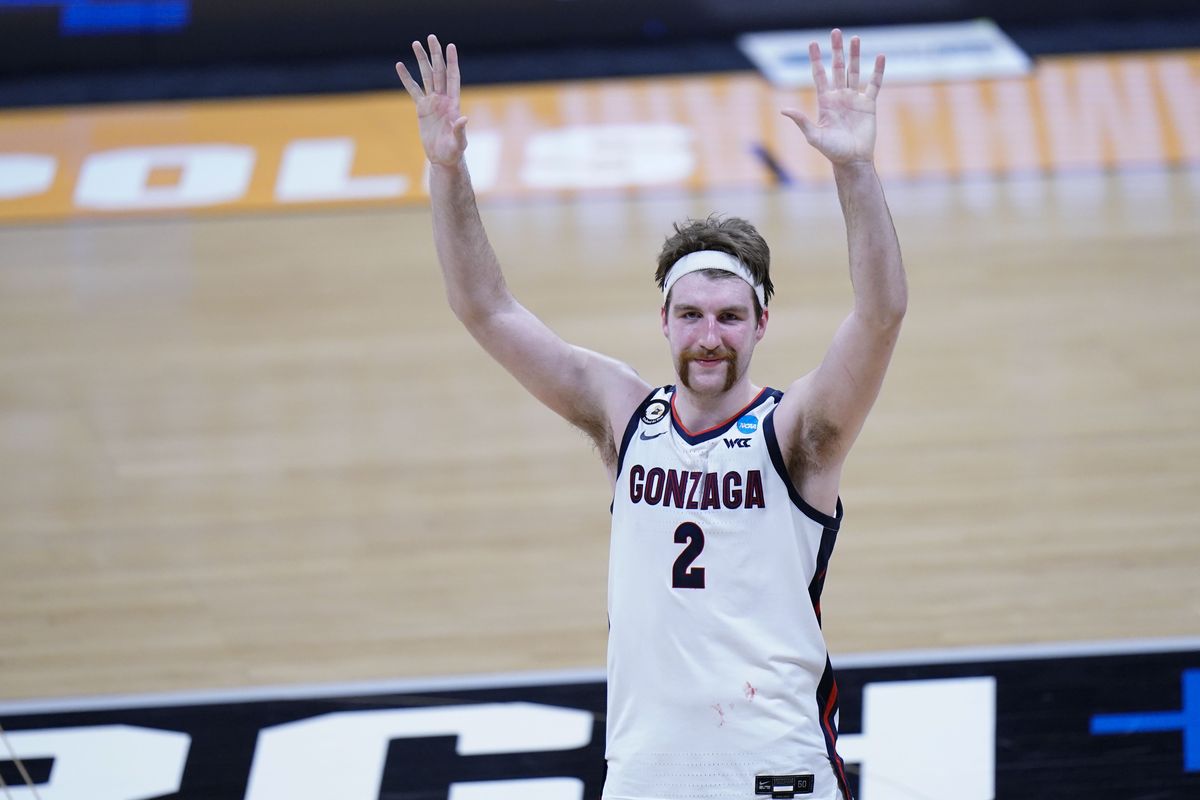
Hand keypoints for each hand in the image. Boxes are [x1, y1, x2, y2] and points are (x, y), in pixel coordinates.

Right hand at [395, 35, 467, 165]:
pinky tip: (400, 65)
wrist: (443, 158)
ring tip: (415, 43)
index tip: (450, 46)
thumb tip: (464, 119)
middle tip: (431, 37)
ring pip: (426, 76)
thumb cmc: (454, 152)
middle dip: (435, 54)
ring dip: (421, 60)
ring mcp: (432, 102)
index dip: (452, 62)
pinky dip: (406, 78)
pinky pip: (413, 90)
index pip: (453, 78)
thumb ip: (460, 130)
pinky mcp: (422, 108)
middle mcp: (443, 99)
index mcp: (453, 103)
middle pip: (439, 72)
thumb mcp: (458, 142)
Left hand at [782, 29, 884, 164]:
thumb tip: (784, 110)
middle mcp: (839, 97)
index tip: (812, 43)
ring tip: (855, 38)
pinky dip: (877, 71)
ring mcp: (854, 99)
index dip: (816, 59)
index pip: (819, 75)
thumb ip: (801, 121)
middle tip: (835, 33)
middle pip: (837, 68)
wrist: (852, 160)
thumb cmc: (832, 151)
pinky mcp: (868, 105)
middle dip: (836, 51)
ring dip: (855, 55)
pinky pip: (874, 84)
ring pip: (854, 71)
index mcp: (825, 102)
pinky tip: (880, 57)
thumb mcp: (814, 136)